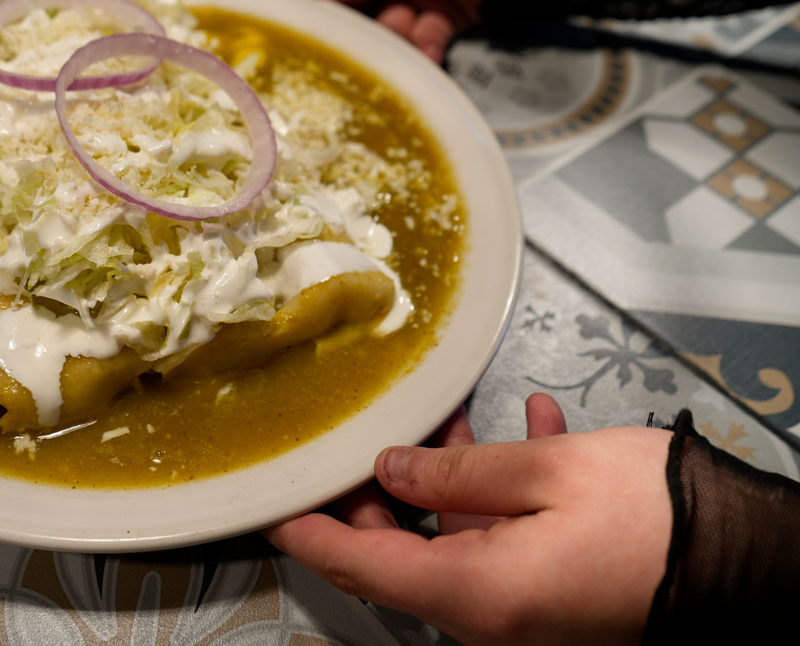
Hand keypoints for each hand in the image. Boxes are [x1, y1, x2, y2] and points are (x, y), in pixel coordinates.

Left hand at [263, 394, 672, 645]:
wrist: (749, 562)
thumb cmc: (656, 522)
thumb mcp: (546, 474)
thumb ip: (458, 469)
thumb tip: (396, 467)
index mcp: (471, 589)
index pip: (355, 565)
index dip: (305, 531)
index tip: (269, 503)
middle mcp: (487, 605)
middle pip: (396, 547)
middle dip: (372, 488)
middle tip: (358, 434)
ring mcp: (520, 596)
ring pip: (453, 529)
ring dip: (443, 472)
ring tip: (438, 413)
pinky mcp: (551, 579)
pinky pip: (507, 528)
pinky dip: (502, 481)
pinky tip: (522, 424)